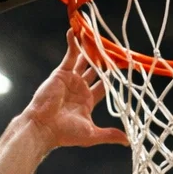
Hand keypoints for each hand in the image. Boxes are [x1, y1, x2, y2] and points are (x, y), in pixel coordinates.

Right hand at [21, 30, 130, 149]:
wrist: (44, 127)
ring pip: (84, 61)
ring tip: (100, 38)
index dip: (114, 79)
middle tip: (116, 50)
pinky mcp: (61, 73)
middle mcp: (80, 89)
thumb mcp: (91, 134)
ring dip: (90, 50)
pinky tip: (76, 32)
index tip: (125, 69)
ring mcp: (71, 80)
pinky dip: (73, 43)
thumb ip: (109, 134)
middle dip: (104, 62)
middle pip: (95, 71)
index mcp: (87, 101)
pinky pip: (69, 55)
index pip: (104, 86)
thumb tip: (128, 141)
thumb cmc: (65, 134)